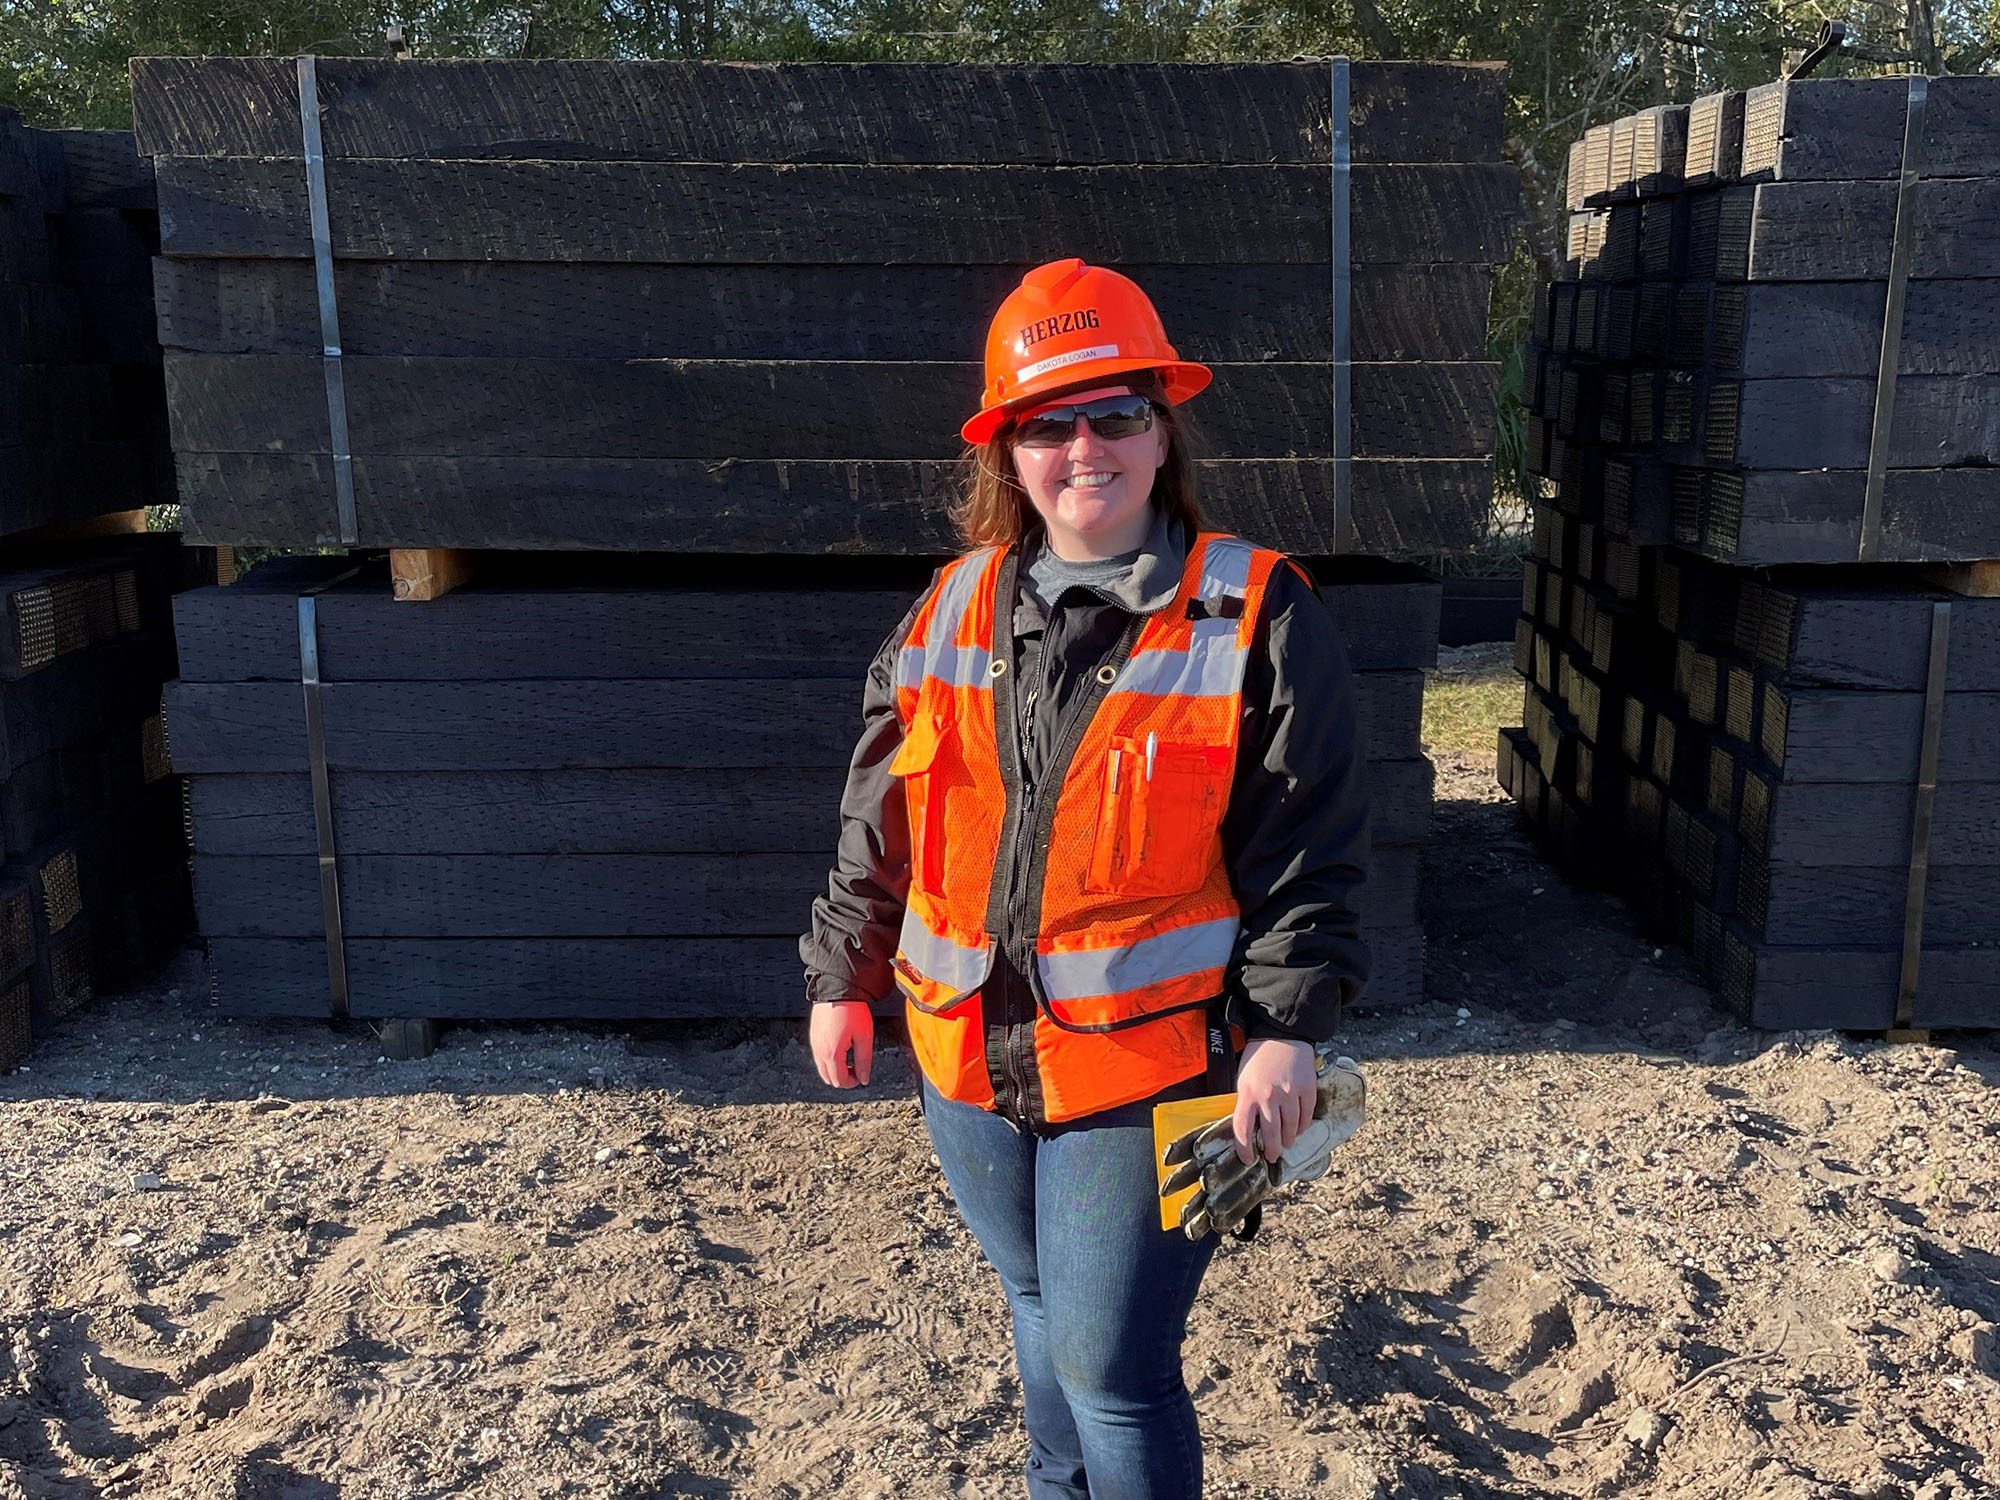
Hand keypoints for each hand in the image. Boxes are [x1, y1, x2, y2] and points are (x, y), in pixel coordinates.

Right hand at [810, 1001, 873, 1087]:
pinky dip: (829, 1059)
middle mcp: (819, 1050)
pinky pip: (819, 1056)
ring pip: (822, 1068)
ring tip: (850, 1057)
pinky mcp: (813, 1035)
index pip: (839, 1081)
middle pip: (828, 1078)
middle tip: (856, 1068)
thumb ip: (864, 1061)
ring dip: (836, 1069)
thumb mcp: (864, 1037)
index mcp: (831, 1053)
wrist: (838, 989)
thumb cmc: (852, 1010)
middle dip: (843, 1078)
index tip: (861, 1075)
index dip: (852, 1082)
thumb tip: (863, 1078)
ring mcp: (814, 1043)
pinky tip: (841, 1048)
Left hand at [1230, 1037, 1316, 1165]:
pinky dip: (1301, 1127)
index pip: (1243, 1130)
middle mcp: (1268, 1096)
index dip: (1245, 1149)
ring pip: (1290, 1129)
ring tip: (1285, 1145)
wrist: (1282, 1036)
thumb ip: (1246, 1103)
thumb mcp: (1243, 1079)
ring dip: (1287, 1141)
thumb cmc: (1259, 1058)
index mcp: (1248, 1093)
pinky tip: (1298, 1130)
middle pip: (1270, 1134)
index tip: (1248, 1159)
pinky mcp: (1307, 1090)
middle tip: (1272, 1156)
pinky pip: (1305, 1116)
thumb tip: (1248, 1129)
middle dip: (1271, 1150)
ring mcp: (1290, 1094)